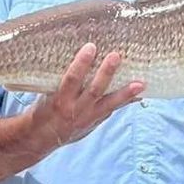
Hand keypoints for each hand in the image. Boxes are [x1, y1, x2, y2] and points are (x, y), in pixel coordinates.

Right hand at [29, 43, 144, 150]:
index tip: (91, 47)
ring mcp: (88, 117)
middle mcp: (75, 109)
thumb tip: (83, 53)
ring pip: (109, 103)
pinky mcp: (96, 121)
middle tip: (116, 56)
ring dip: (125, 93)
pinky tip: (140, 93)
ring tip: (140, 83)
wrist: (43, 136)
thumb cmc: (45, 107)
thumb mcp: (48, 92)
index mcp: (60, 99)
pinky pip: (113, 110)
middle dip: (106, 73)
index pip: (71, 79)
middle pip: (94, 90)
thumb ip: (63, 79)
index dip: (81, 64)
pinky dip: (127, 101)